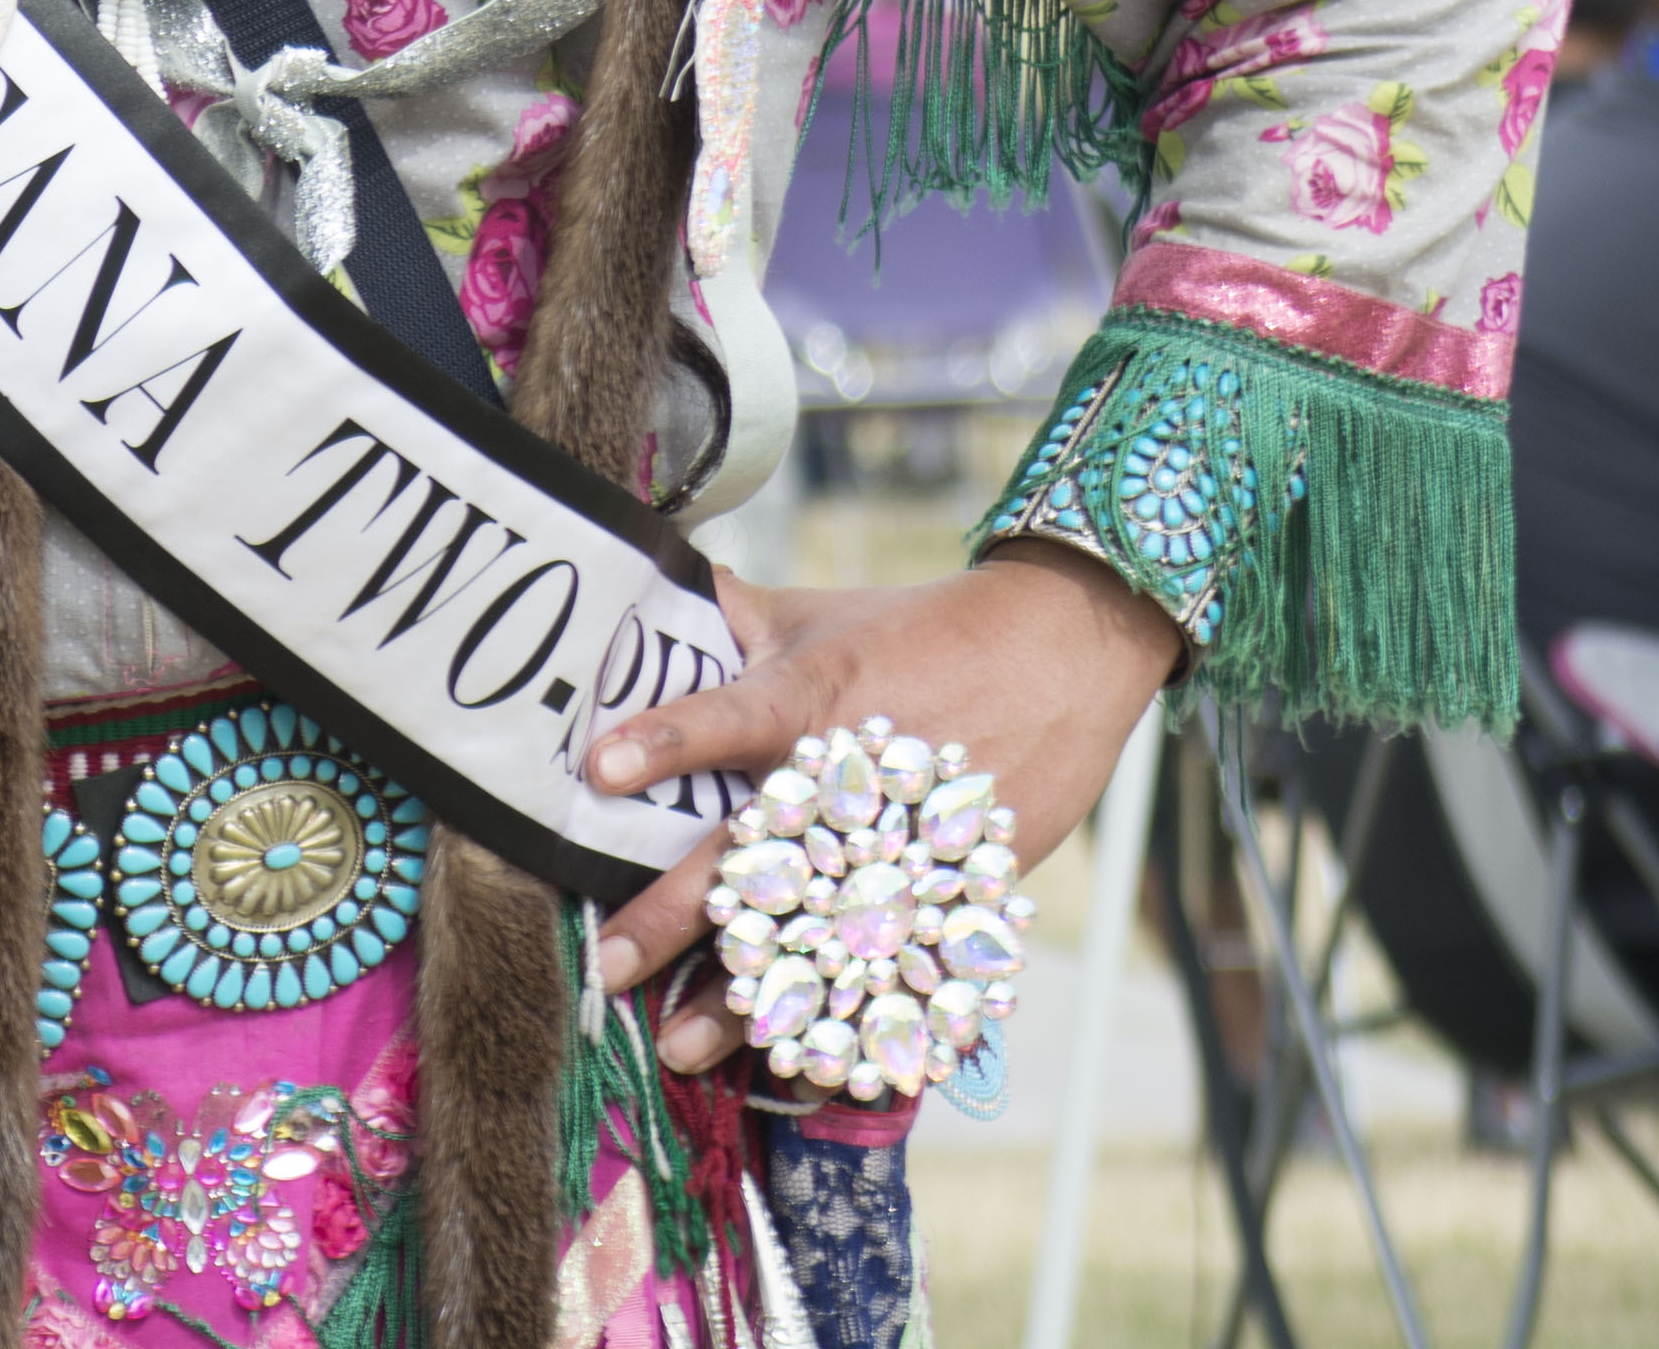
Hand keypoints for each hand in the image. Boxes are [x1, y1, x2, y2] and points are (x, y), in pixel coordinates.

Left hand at [579, 544, 1188, 1073]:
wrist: (1058, 652)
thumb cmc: (914, 630)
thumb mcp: (813, 612)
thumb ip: (725, 616)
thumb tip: (637, 585)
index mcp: (808, 700)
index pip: (728, 716)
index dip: (669, 738)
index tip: (600, 767)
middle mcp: (847, 778)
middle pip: (754, 855)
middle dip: (677, 915)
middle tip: (608, 967)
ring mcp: (900, 841)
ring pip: (812, 934)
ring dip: (746, 997)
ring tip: (680, 1048)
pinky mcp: (951, 886)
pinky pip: (893, 970)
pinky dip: (851, 1024)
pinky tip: (802, 1072)